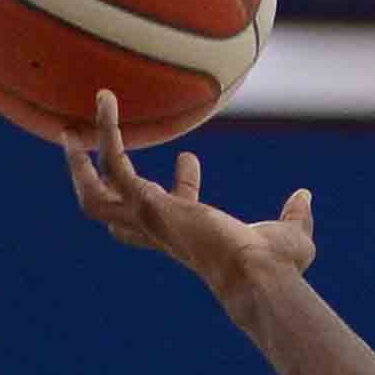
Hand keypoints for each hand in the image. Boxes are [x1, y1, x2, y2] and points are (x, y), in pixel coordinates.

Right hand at [67, 93, 315, 309]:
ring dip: (79, 162)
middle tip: (86, 152)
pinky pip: (114, 162)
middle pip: (111, 212)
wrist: (259, 273)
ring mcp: (149, 218)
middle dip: (95, 183)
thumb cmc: (275, 267)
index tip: (190, 158)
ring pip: (94, 194)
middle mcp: (161, 229)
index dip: (181, 186)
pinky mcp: (146, 203)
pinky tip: (107, 101)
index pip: (173, 214)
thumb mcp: (290, 237)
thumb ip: (296, 217)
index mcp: (189, 236)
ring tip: (69, 128)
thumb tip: (305, 197)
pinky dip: (107, 131)